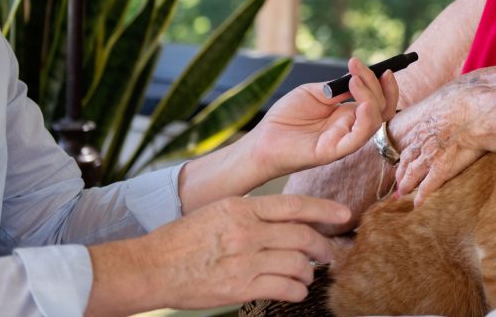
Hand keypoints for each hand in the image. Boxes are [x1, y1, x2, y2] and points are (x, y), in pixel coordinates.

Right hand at [86, 194, 349, 313]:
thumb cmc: (183, 239)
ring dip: (309, 271)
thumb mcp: (218, 211)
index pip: (294, 205)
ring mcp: (245, 260)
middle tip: (328, 253)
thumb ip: (251, 212)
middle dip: (322, 246)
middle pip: (302, 236)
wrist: (151, 267)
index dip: (324, 209)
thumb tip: (286, 218)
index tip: (343, 215)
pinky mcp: (240, 287)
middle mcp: (247, 231)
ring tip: (308, 274)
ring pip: (297, 263)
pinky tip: (296, 290)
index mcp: (242, 207)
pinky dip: (297, 290)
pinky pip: (284, 287)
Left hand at [245, 57, 399, 179]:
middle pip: (381, 108)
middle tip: (358, 68)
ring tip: (355, 81)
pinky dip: (366, 121)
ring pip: (375, 121)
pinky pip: (359, 138)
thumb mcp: (313, 93)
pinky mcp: (335, 151)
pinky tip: (362, 105)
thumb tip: (357, 79)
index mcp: (347, 113)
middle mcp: (351, 126)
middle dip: (377, 85)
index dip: (380, 83)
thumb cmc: (286, 117)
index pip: (376, 99)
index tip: (373, 65)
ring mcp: (345, 139)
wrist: (263, 139)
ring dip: (371, 98)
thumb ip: (336, 88)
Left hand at [392, 54, 495, 204]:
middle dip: (403, 166)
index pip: (419, 129)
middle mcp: (431, 132)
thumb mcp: (491, 79)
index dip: (411, 140)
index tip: (403, 147)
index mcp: (437, 112)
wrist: (484, 111)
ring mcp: (435, 149)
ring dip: (407, 181)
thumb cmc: (485, 94)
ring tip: (399, 193)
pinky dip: (423, 193)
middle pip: (411, 151)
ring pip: (414, 168)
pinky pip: (430, 182)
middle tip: (395, 177)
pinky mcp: (442, 165)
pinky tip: (418, 204)